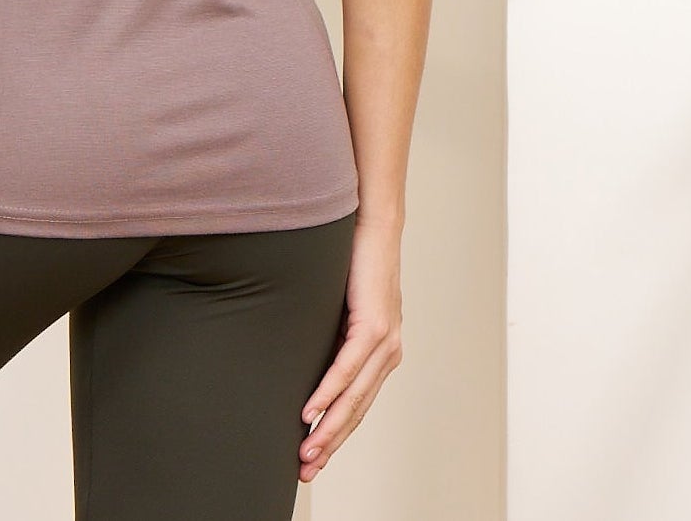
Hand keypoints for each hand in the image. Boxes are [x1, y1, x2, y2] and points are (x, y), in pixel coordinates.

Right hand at [298, 217, 403, 481]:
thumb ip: (331, 330)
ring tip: (305, 452)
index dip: (335, 434)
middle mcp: (388, 352)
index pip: (357, 405)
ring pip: (353, 398)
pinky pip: (347, 367)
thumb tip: (302, 351)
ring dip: (327, 428)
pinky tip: (310, 411)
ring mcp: (385, 340)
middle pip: (356, 411)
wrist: (373, 221)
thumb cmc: (353, 258)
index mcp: (381, 352)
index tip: (313, 458)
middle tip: (305, 470)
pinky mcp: (374, 325)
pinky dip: (328, 393)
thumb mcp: (339, 304)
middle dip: (329, 444)